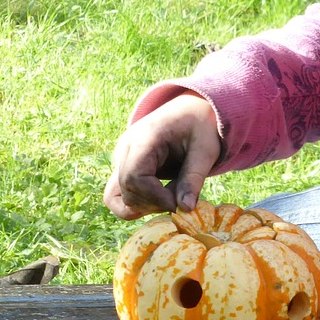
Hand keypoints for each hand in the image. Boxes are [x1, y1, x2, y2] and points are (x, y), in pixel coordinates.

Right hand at [103, 92, 220, 219]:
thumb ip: (194, 178)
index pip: (135, 177)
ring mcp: (121, 157)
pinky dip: (135, 204)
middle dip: (154, 204)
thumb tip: (185, 209)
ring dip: (142, 207)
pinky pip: (116, 194)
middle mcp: (126, 147)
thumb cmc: (201, 126)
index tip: (179, 204)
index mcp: (145, 137)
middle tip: (181, 201)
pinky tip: (158, 202)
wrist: (191, 110)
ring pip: (113, 196)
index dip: (155, 198)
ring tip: (170, 200)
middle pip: (126, 189)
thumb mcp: (206, 150)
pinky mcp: (123, 167)